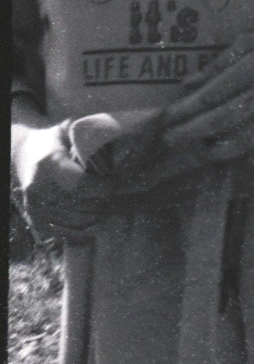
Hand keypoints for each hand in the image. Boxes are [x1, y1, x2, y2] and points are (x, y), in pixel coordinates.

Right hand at [14, 125, 110, 240]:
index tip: (117, 181)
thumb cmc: (55, 141)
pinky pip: (66, 232)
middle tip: (116, 194)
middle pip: (82, 206)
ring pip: (77, 222)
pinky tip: (94, 217)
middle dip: (105, 201)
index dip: (104, 186)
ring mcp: (34, 206)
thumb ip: (90, 136)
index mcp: (49, 165)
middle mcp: (38, 188)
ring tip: (108, 204)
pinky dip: (84, 228)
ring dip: (98, 216)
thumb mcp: (70, 131)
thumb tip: (119, 134)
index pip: (81, 185)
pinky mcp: (35, 219)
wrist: (24, 154)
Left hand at [160, 17, 253, 164]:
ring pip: (244, 141)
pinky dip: (250, 158)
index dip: (186, 110)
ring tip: (199, 154)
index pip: (211, 95)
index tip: (166, 119)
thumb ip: (220, 64)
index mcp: (253, 70)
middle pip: (221, 121)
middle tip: (169, 141)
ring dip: (216, 151)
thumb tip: (188, 83)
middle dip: (191, 134)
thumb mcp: (253, 42)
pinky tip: (235, 159)